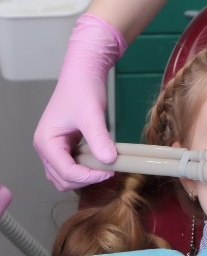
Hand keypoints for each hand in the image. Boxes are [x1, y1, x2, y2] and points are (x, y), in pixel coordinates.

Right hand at [33, 14, 126, 190]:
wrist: (83, 75)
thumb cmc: (83, 90)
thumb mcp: (92, 115)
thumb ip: (99, 139)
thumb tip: (109, 161)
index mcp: (46, 142)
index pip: (66, 172)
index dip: (89, 176)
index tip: (111, 171)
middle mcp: (46, 149)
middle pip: (63, 180)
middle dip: (86, 179)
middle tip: (109, 170)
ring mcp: (54, 150)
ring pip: (66, 178)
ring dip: (85, 178)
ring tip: (105, 167)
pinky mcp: (65, 148)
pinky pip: (72, 169)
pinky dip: (86, 171)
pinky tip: (101, 162)